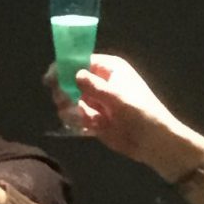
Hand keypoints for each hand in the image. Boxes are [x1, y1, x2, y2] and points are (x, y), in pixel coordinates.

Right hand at [72, 54, 203, 177]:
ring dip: (69, 109)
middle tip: (64, 102)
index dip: (64, 67)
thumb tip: (74, 75)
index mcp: (110, 69)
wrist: (152, 142)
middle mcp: (100, 82)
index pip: (81, 61)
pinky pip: (74, 116)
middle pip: (69, 80)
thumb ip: (93, 86)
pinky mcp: (92, 118)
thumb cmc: (141, 113)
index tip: (51, 79)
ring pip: (69, 100)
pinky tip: (86, 127)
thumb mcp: (117, 97)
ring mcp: (95, 100)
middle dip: (64, 92)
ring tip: (80, 119)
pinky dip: (75, 121)